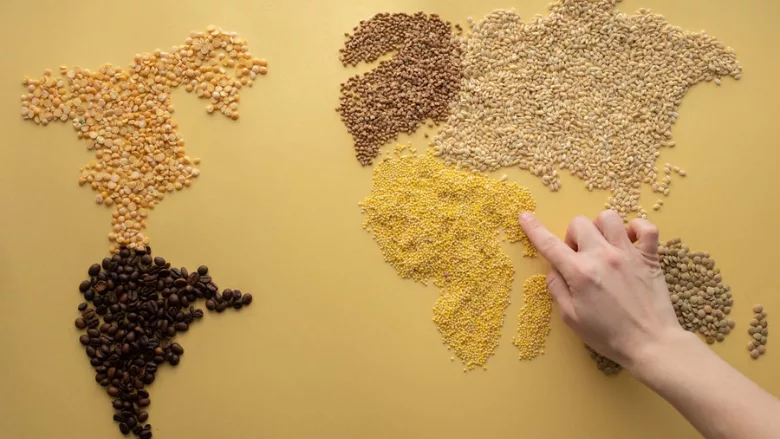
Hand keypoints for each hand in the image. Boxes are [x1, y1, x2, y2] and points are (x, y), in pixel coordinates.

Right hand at [519, 210, 686, 370]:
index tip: (524, 216)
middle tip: (578, 257)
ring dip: (600, 228)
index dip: (533, 228)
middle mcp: (602, 256)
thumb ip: (557, 289)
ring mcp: (628, 253)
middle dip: (573, 236)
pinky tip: (630, 242)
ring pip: (609, 217)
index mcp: (579, 273)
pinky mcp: (650, 256)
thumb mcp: (571, 318)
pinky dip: (636, 229)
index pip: (549, 244)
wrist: (651, 344)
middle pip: (579, 223)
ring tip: (603, 246)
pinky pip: (646, 227)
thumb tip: (555, 269)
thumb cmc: (608, 336)